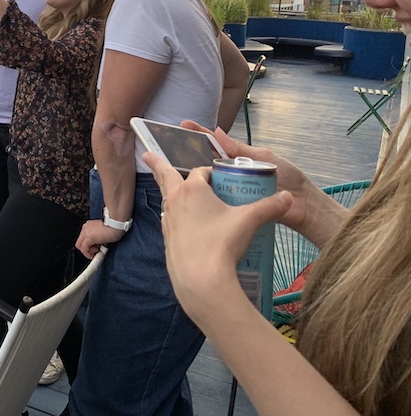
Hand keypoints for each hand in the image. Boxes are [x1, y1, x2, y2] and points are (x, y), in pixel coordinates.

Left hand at [76, 219, 126, 258]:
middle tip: (95, 251)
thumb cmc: (114, 227)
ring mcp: (86, 232)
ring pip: (80, 246)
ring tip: (98, 250)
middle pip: (80, 242)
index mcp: (89, 225)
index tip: (95, 248)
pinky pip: (84, 250)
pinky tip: (95, 255)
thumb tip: (98, 244)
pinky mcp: (88, 238)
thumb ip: (98, 237)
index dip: (89, 245)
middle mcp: (86, 228)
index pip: (83, 237)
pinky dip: (88, 255)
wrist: (116, 224)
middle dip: (87, 249)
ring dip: (89, 251)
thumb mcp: (103, 232)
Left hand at [144, 151, 290, 319]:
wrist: (200, 279)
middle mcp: (175, 201)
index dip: (210, 171)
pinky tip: (185, 225)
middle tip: (146, 154)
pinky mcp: (167, 240)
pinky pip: (170, 222)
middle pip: (166, 176)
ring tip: (172, 191)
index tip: (219, 175)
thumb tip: (289, 197)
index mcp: (192, 189)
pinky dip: (175, 218)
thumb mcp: (249, 221)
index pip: (200, 171)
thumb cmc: (222, 243)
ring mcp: (167, 221)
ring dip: (169, 193)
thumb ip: (270, 207)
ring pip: (167, 200)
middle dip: (157, 164)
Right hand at [180, 121, 325, 238]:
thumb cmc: (290, 179)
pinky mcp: (235, 209)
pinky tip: (193, 201)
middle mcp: (233, 174)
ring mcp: (233, 191)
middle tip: (173, 152)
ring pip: (210, 184)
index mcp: (240, 159)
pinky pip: (219, 203)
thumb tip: (216, 131)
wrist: (304, 207)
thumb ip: (241, 148)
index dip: (200, 134)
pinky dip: (208, 202)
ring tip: (178, 178)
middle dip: (191, 158)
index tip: (183, 125)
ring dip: (196, 182)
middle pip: (208, 164)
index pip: (216, 144)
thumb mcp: (264, 157)